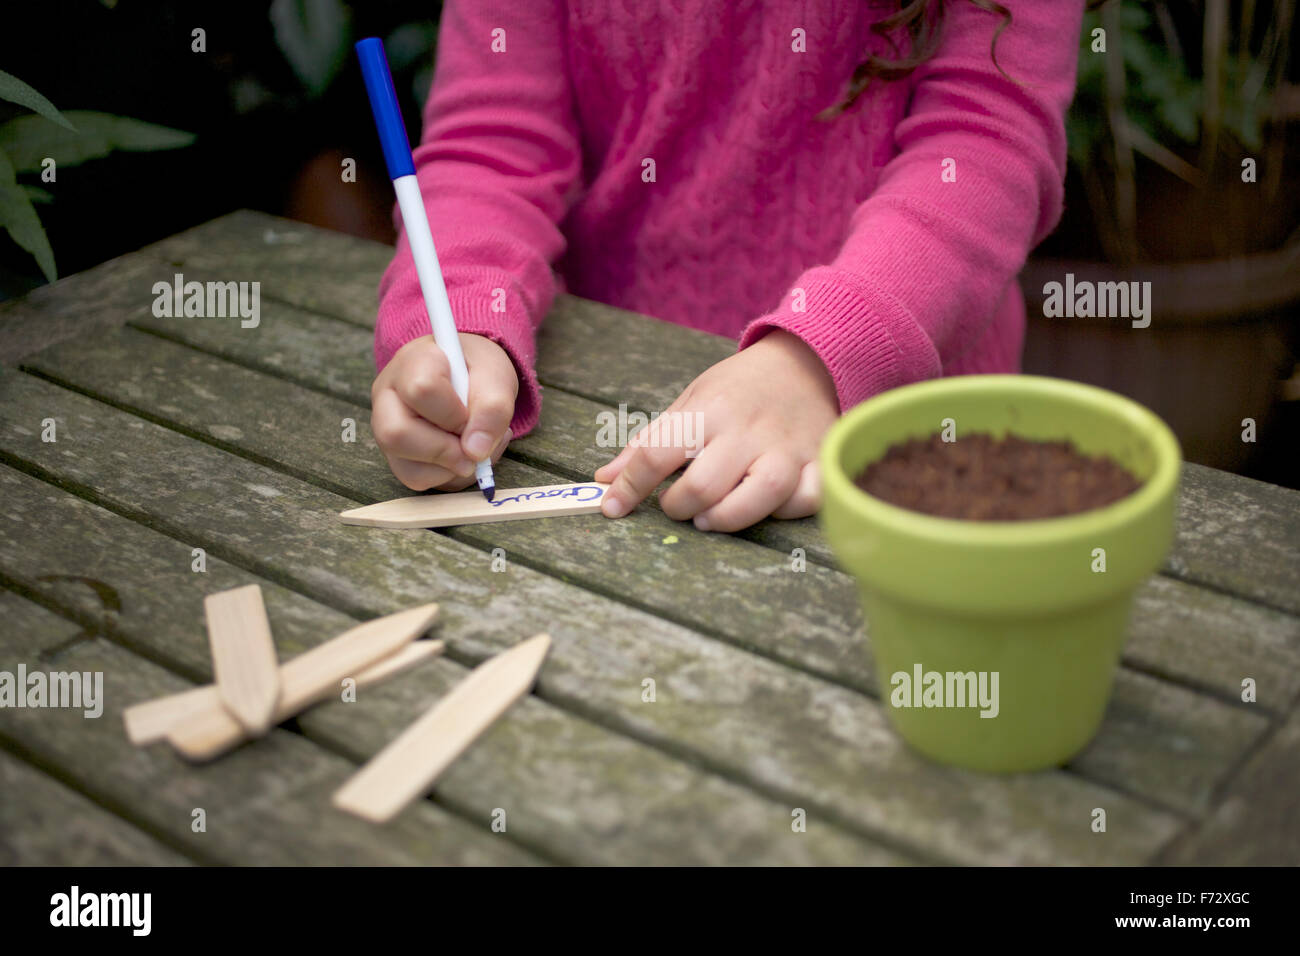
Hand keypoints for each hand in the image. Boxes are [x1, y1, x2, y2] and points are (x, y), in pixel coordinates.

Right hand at [371, 333, 516, 490]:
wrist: (470, 375)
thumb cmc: (478, 371)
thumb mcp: (496, 376)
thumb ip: (492, 408)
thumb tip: (475, 452)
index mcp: (412, 362)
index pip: (421, 390)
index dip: (453, 414)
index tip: (474, 415)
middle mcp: (388, 395)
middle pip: (396, 434)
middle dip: (445, 451)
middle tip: (475, 449)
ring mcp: (386, 427)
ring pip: (404, 466)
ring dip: (450, 468)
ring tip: (474, 450)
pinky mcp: (395, 453)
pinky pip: (415, 478)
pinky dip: (447, 476)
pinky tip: (462, 456)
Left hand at [594, 330, 838, 530]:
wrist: (805, 361)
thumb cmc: (738, 388)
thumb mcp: (690, 401)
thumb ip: (649, 443)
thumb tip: (604, 479)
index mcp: (709, 409)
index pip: (657, 453)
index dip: (628, 487)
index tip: (613, 507)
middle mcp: (747, 428)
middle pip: (705, 484)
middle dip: (678, 507)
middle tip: (676, 506)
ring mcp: (788, 446)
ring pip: (761, 495)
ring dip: (727, 517)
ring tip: (710, 518)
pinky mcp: (820, 459)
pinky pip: (808, 498)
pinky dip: (788, 511)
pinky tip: (768, 507)